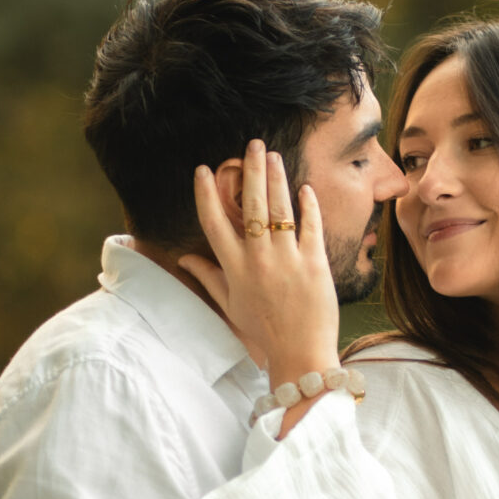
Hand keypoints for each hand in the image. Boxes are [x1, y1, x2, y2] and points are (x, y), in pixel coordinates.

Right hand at [179, 146, 339, 387]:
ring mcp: (288, 260)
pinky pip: (311, 226)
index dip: (205, 194)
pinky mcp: (316, 263)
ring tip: (274, 155)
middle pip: (251, 206)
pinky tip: (305, 188)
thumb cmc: (263, 331)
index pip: (213, 223)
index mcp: (234, 269)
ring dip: (277, 178)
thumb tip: (183, 259)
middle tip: (252, 145)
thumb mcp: (230, 304)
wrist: (300, 353)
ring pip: (280, 209)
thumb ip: (208, 276)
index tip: (202, 169)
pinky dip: (308, 205)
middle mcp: (258, 260)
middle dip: (251, 171)